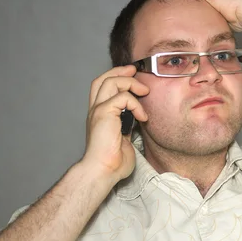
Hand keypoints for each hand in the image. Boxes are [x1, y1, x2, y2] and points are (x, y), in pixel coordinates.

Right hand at [81, 66, 148, 181]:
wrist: (103, 170)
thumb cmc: (113, 161)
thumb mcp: (124, 138)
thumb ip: (128, 125)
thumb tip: (139, 118)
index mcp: (99, 115)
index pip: (102, 87)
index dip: (116, 76)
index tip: (133, 75)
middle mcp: (96, 110)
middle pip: (104, 78)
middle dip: (121, 71)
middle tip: (136, 70)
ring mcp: (98, 111)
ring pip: (111, 81)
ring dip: (131, 83)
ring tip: (145, 92)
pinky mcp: (104, 114)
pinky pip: (123, 97)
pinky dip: (136, 104)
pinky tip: (143, 117)